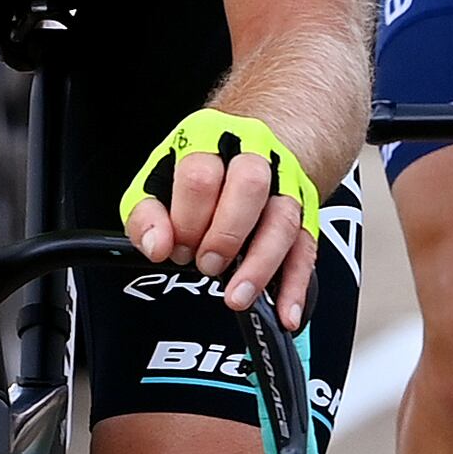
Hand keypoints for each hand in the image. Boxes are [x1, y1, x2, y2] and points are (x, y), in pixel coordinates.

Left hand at [120, 112, 326, 328]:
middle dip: (227, 233)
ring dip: (260, 263)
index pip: (201, 173)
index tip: (178, 248)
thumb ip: (146, 213)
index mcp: (209, 140)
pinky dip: (296, 285)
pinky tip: (286, 313)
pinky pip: (306, 250)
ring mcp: (283, 184)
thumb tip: (157, 246)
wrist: (250, 148)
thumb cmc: (201, 171)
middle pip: (251, 185)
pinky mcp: (305, 214)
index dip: (187, 218)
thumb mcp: (157, 181)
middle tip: (208, 264)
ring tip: (237, 296)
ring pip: (283, 219)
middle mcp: (253, 155)